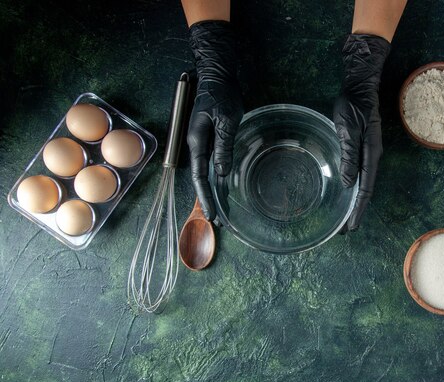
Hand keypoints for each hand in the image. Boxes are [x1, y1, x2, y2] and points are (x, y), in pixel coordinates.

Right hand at [187, 20, 242, 220]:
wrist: (216, 76)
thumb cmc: (220, 95)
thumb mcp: (226, 121)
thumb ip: (223, 147)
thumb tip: (221, 173)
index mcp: (196, 142)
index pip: (199, 177)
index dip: (206, 197)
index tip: (213, 215)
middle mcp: (196, 145)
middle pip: (201, 179)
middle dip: (209, 200)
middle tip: (219, 220)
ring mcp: (201, 142)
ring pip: (206, 173)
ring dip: (213, 191)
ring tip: (222, 210)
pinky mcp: (208, 139)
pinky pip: (211, 163)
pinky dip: (217, 177)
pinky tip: (224, 187)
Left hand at [333, 34, 390, 231]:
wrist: (361, 87)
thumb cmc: (353, 105)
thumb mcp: (348, 128)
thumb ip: (349, 155)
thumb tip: (347, 183)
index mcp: (372, 154)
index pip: (365, 188)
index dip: (358, 209)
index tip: (351, 226)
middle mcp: (373, 157)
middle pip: (366, 190)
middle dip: (357, 211)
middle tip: (344, 230)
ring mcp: (370, 154)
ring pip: (363, 184)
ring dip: (355, 202)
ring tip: (344, 218)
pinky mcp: (364, 149)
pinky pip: (360, 174)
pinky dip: (354, 188)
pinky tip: (346, 194)